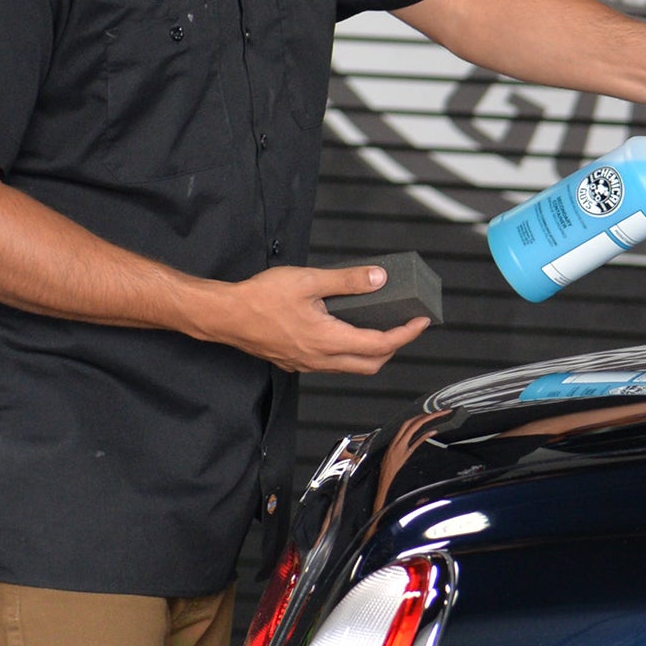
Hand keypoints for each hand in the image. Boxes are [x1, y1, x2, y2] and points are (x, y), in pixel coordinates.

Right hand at [209, 264, 428, 374]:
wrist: (225, 316)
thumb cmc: (259, 299)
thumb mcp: (308, 280)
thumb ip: (347, 281)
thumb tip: (377, 279)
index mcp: (328, 339)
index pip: (380, 344)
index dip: (405, 334)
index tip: (420, 322)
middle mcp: (321, 358)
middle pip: (371, 364)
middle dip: (393, 347)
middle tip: (403, 327)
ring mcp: (308, 364)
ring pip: (352, 367)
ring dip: (371, 352)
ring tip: (379, 328)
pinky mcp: (296, 362)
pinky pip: (332, 365)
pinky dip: (349, 353)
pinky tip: (345, 333)